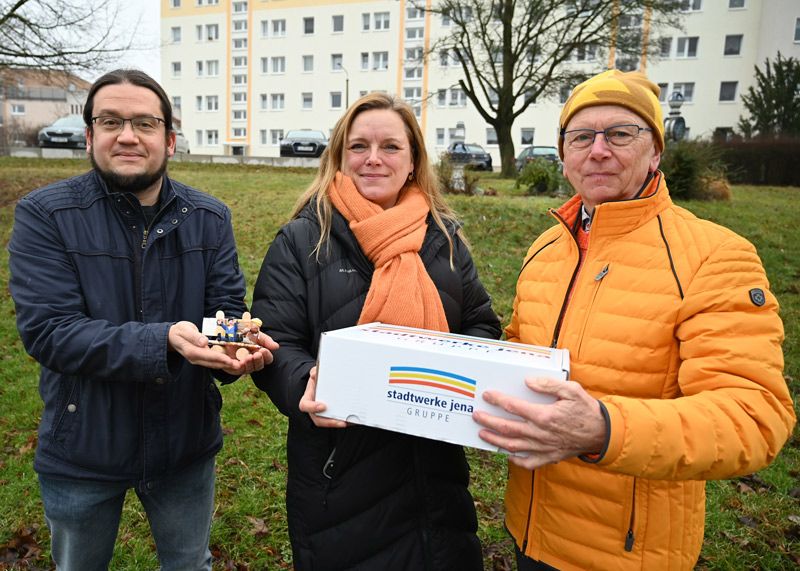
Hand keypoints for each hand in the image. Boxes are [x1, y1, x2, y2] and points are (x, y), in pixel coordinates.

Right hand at [168, 321, 278, 375]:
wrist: (173, 337)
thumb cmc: (179, 331)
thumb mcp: (184, 330)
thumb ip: (194, 336)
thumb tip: (204, 342)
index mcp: (191, 352)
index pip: (207, 356)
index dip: (219, 359)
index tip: (230, 360)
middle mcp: (196, 359)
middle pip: (214, 364)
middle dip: (228, 365)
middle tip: (242, 366)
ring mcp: (200, 360)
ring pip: (216, 365)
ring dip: (229, 366)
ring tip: (242, 366)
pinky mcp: (204, 359)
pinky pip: (216, 363)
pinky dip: (225, 363)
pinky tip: (236, 362)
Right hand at [298, 366, 346, 428]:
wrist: (325, 382)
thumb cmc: (319, 379)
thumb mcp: (316, 373)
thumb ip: (315, 372)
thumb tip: (315, 374)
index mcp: (308, 399)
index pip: (305, 406)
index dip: (312, 407)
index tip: (323, 406)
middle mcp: (314, 410)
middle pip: (319, 420)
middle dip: (330, 422)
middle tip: (342, 422)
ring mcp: (323, 414)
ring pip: (330, 422)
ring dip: (340, 423)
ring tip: (351, 421)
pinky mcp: (333, 416)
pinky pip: (338, 421)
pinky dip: (346, 421)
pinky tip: (355, 419)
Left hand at [472, 377, 606, 470]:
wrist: (604, 433)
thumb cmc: (586, 410)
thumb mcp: (571, 390)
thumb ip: (549, 384)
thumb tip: (528, 382)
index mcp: (545, 416)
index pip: (514, 407)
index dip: (498, 400)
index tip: (488, 395)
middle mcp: (541, 434)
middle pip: (508, 429)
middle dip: (489, 422)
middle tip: (477, 416)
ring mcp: (544, 448)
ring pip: (513, 446)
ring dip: (495, 441)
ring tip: (482, 435)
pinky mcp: (549, 457)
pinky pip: (528, 463)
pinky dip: (515, 461)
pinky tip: (507, 455)